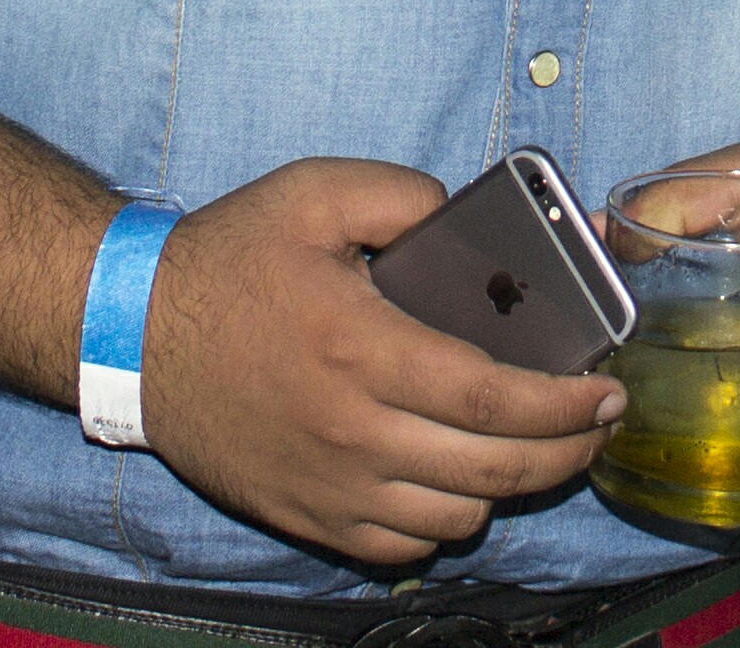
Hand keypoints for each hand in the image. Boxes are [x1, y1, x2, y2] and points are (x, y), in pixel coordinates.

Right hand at [137, 158, 624, 569]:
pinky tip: (464, 482)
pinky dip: (447, 524)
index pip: (492, 398)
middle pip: (490, 469)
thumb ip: (402, 195)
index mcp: (363, 350)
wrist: (133, 333)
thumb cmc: (229, 258)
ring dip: (512, 487)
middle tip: (600, 425)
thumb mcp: (315, 192)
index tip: (606, 392)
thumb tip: (465, 218)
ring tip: (540, 446)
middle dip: (566, 452)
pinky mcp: (304, 515)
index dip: (563, 406)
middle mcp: (352, 432)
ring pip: (454, 517)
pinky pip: (399, 546)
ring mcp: (327, 485)